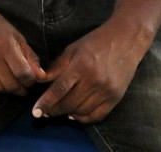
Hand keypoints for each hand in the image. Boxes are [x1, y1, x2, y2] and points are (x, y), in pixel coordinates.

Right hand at [0, 7, 44, 95]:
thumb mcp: (16, 36)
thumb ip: (30, 57)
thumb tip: (42, 77)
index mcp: (6, 45)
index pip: (23, 73)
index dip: (30, 81)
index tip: (29, 80)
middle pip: (10, 84)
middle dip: (19, 88)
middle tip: (20, 84)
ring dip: (5, 89)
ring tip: (7, 83)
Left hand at [32, 20, 147, 122]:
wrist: (124, 42)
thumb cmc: (94, 43)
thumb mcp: (71, 50)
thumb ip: (56, 67)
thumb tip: (39, 81)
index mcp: (80, 66)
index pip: (59, 89)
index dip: (46, 102)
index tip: (35, 112)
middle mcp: (94, 81)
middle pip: (69, 103)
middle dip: (53, 110)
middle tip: (43, 112)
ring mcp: (106, 91)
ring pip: (82, 111)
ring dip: (67, 114)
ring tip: (57, 111)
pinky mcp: (116, 98)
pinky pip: (97, 115)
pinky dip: (84, 118)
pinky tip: (74, 114)